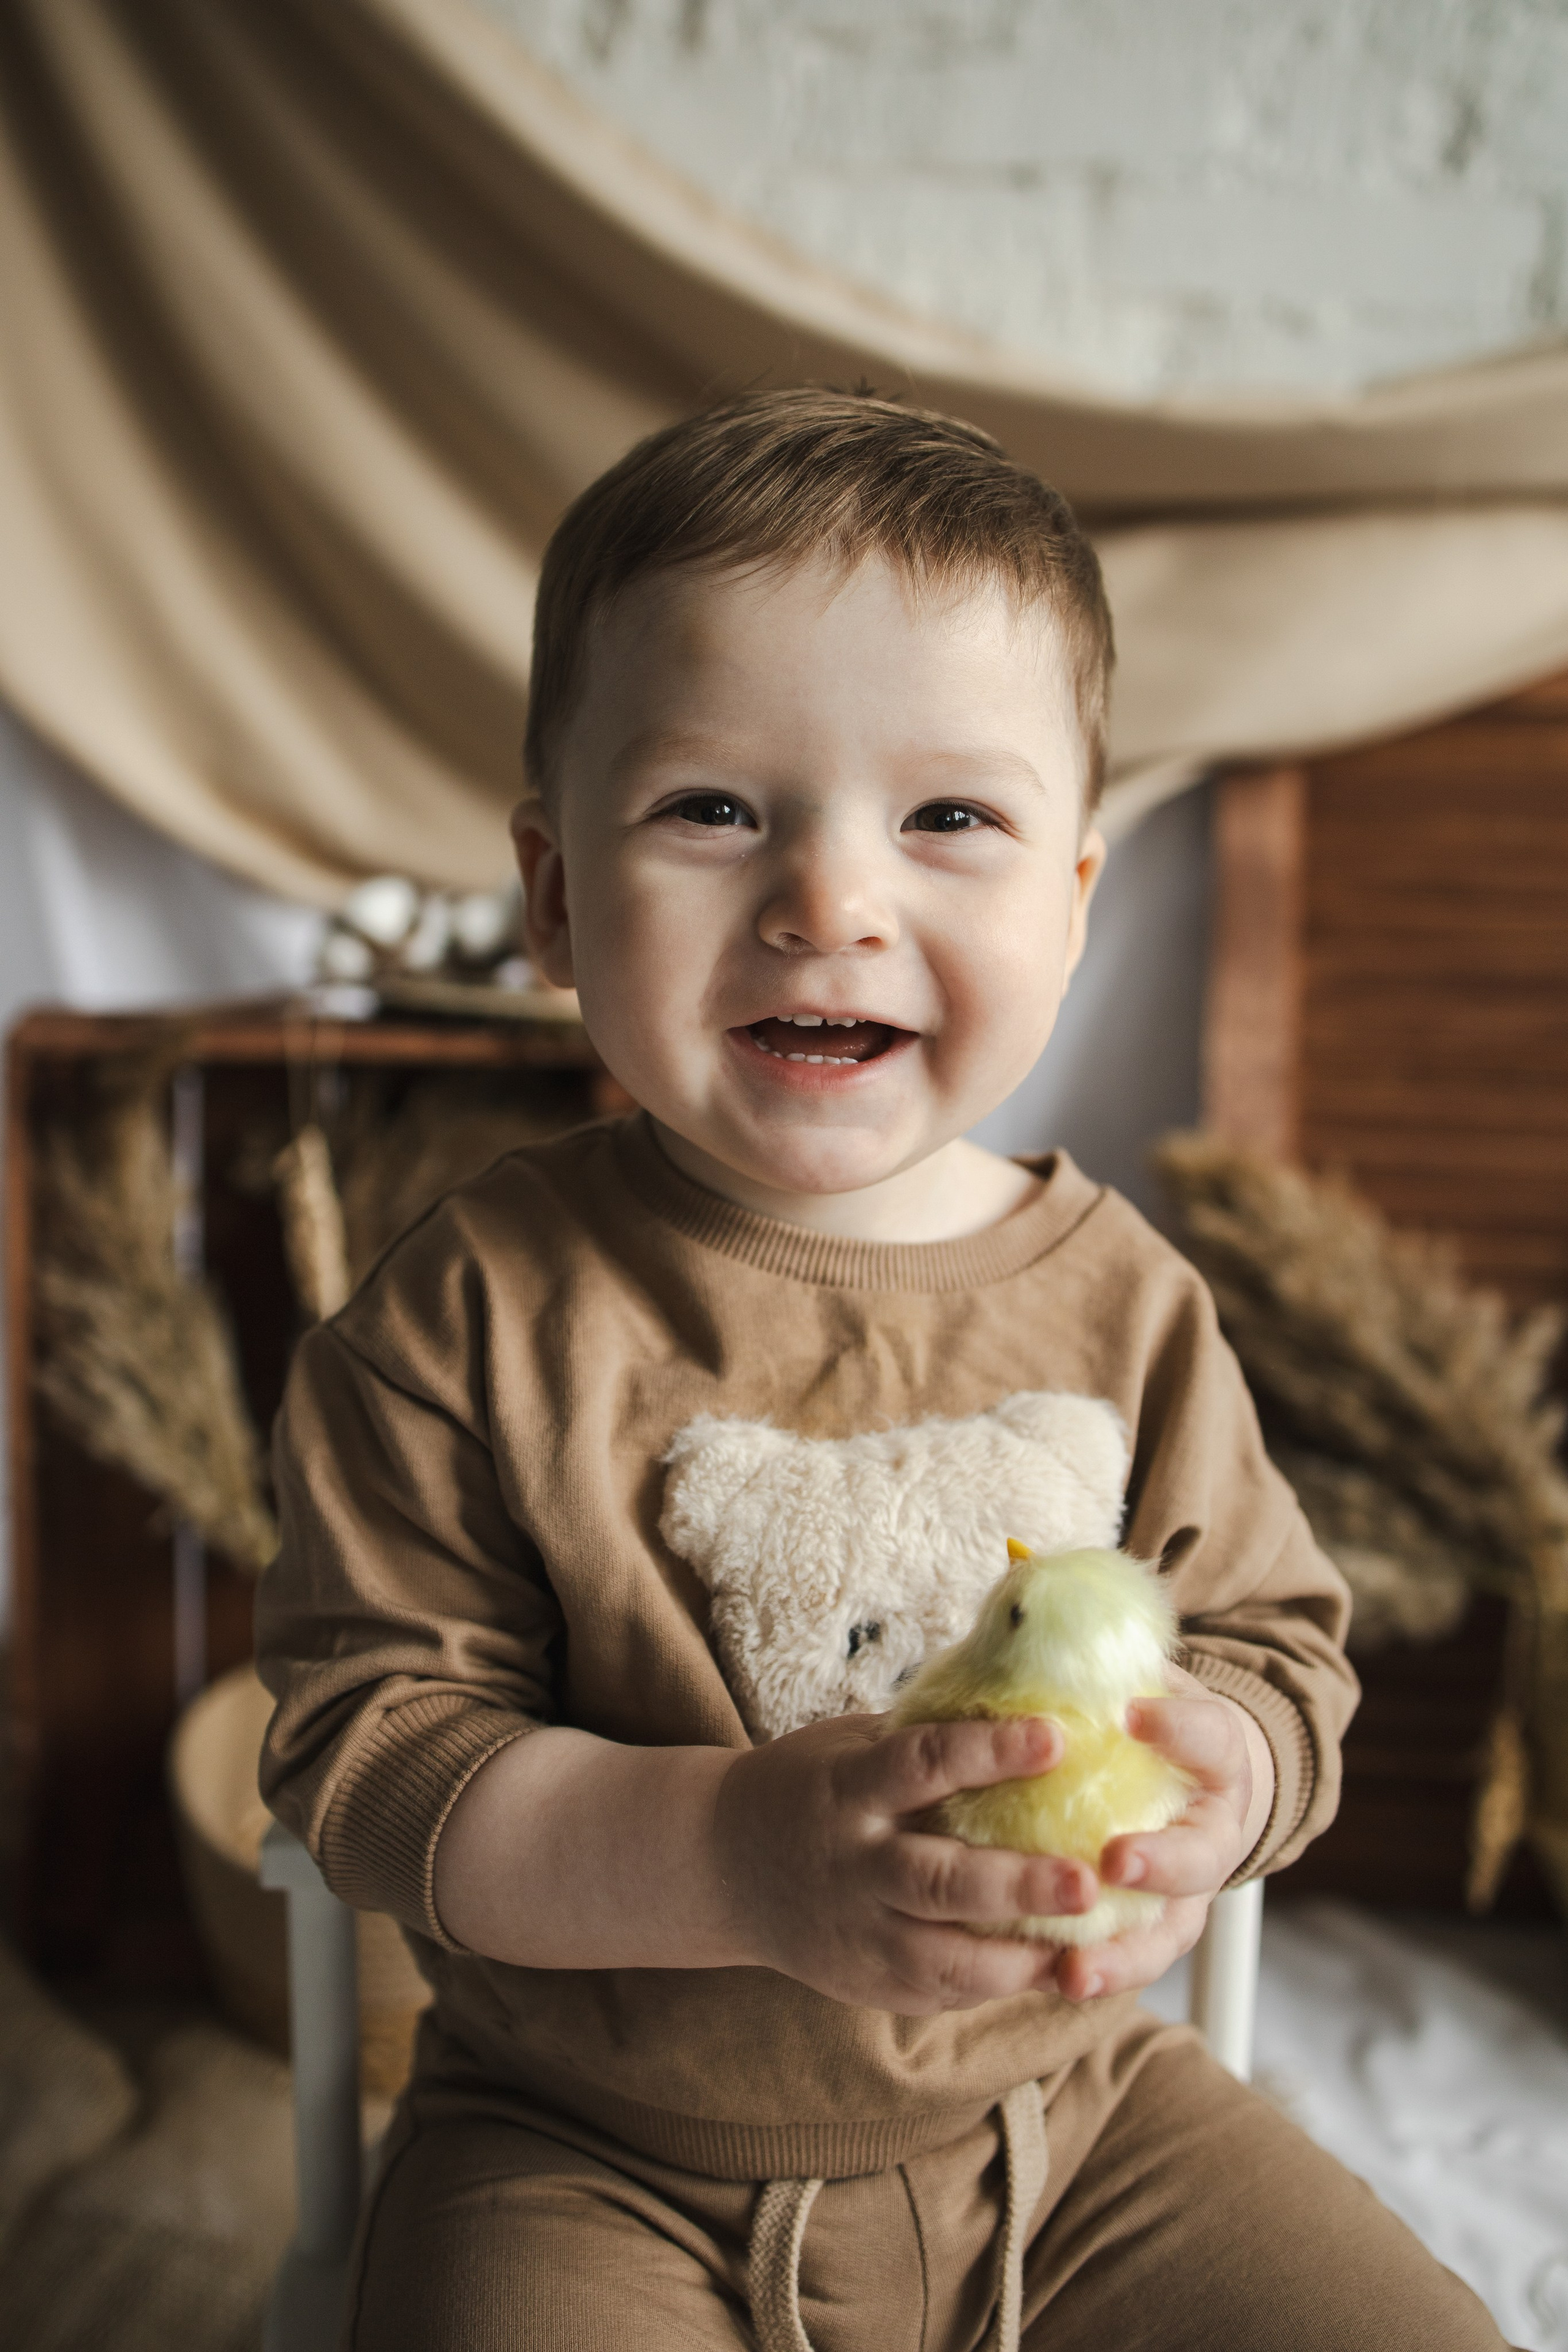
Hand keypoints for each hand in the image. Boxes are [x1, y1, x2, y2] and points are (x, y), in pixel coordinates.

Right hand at [713, 1712, 1100, 2014]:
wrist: (723, 1867)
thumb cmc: (813, 1787)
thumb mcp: (851, 1746)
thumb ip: (925, 1735)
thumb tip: (1026, 1687)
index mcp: (849, 1790)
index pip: (923, 1764)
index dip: (989, 1750)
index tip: (1055, 1737)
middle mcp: (855, 1866)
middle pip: (939, 1881)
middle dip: (1017, 1883)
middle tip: (1086, 1879)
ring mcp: (862, 1933)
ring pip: (945, 1958)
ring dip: (1020, 1956)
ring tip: (1090, 1947)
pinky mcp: (873, 1983)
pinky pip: (945, 1991)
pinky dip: (1003, 1984)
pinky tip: (1058, 1970)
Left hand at [1050, 1668, 1273, 2003]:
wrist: (1180, 1777)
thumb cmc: (1138, 1716)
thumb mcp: (1133, 1675)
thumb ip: (1094, 1649)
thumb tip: (1024, 1584)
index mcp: (1214, 1756)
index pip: (1212, 1736)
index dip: (1179, 1728)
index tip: (1133, 1714)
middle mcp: (1211, 1831)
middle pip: (1199, 1856)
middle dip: (1160, 1861)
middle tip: (1115, 1858)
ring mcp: (1185, 1893)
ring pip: (1165, 1933)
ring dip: (1122, 1955)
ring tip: (1074, 1970)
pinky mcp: (1150, 1934)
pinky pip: (1126, 1961)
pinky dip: (1092, 1975)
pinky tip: (1047, 1984)